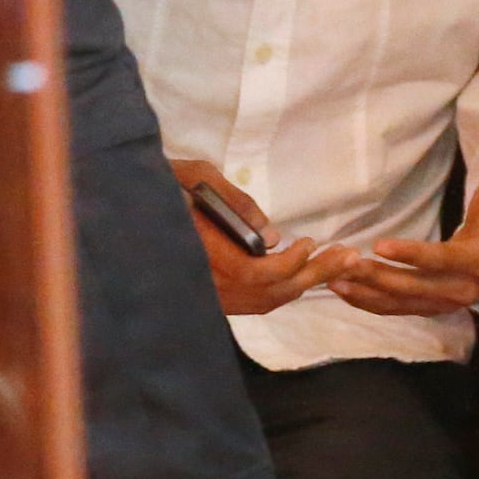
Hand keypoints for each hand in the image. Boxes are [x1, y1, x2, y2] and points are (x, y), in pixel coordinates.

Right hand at [172, 157, 350, 315]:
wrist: (128, 209)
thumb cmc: (161, 182)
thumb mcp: (197, 175)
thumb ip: (235, 202)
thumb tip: (272, 237)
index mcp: (198, 252)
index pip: (253, 274)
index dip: (288, 264)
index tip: (310, 242)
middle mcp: (203, 282)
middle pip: (268, 292)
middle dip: (313, 274)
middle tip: (350, 256)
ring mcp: (205, 295)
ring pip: (263, 302)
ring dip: (303, 284)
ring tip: (337, 262)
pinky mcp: (209, 298)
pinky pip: (252, 303)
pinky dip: (282, 291)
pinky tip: (305, 273)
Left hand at [341, 152, 478, 316]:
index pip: (443, 261)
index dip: (413, 255)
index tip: (379, 244)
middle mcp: (464, 290)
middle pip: (415, 288)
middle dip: (378, 278)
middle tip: (344, 262)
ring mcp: (446, 303)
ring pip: (401, 303)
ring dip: (367, 293)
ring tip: (334, 278)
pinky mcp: (431, 307)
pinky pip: (397, 309)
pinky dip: (369, 302)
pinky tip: (342, 289)